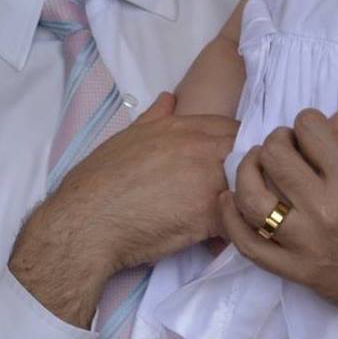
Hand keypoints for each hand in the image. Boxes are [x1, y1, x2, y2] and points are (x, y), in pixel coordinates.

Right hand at [10, 93, 237, 326]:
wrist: (88, 220)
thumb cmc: (101, 178)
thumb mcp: (127, 137)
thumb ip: (154, 117)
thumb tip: (169, 99)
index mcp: (180, 126)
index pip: (232, 128)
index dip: (237, 147)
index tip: (232, 165)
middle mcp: (199, 146)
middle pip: (248, 154)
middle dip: (249, 172)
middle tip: (238, 193)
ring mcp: (208, 179)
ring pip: (249, 186)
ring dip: (246, 200)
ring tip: (234, 216)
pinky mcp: (209, 215)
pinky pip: (238, 221)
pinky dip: (234, 230)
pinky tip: (220, 240)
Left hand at [222, 109, 337, 338]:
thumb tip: (308, 133)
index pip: (309, 128)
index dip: (305, 121)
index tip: (306, 128)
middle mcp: (326, 210)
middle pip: (274, 156)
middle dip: (275, 141)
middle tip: (281, 145)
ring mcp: (307, 243)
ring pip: (252, 196)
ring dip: (247, 172)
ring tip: (256, 165)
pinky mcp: (297, 271)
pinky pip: (248, 244)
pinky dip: (230, 219)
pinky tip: (227, 199)